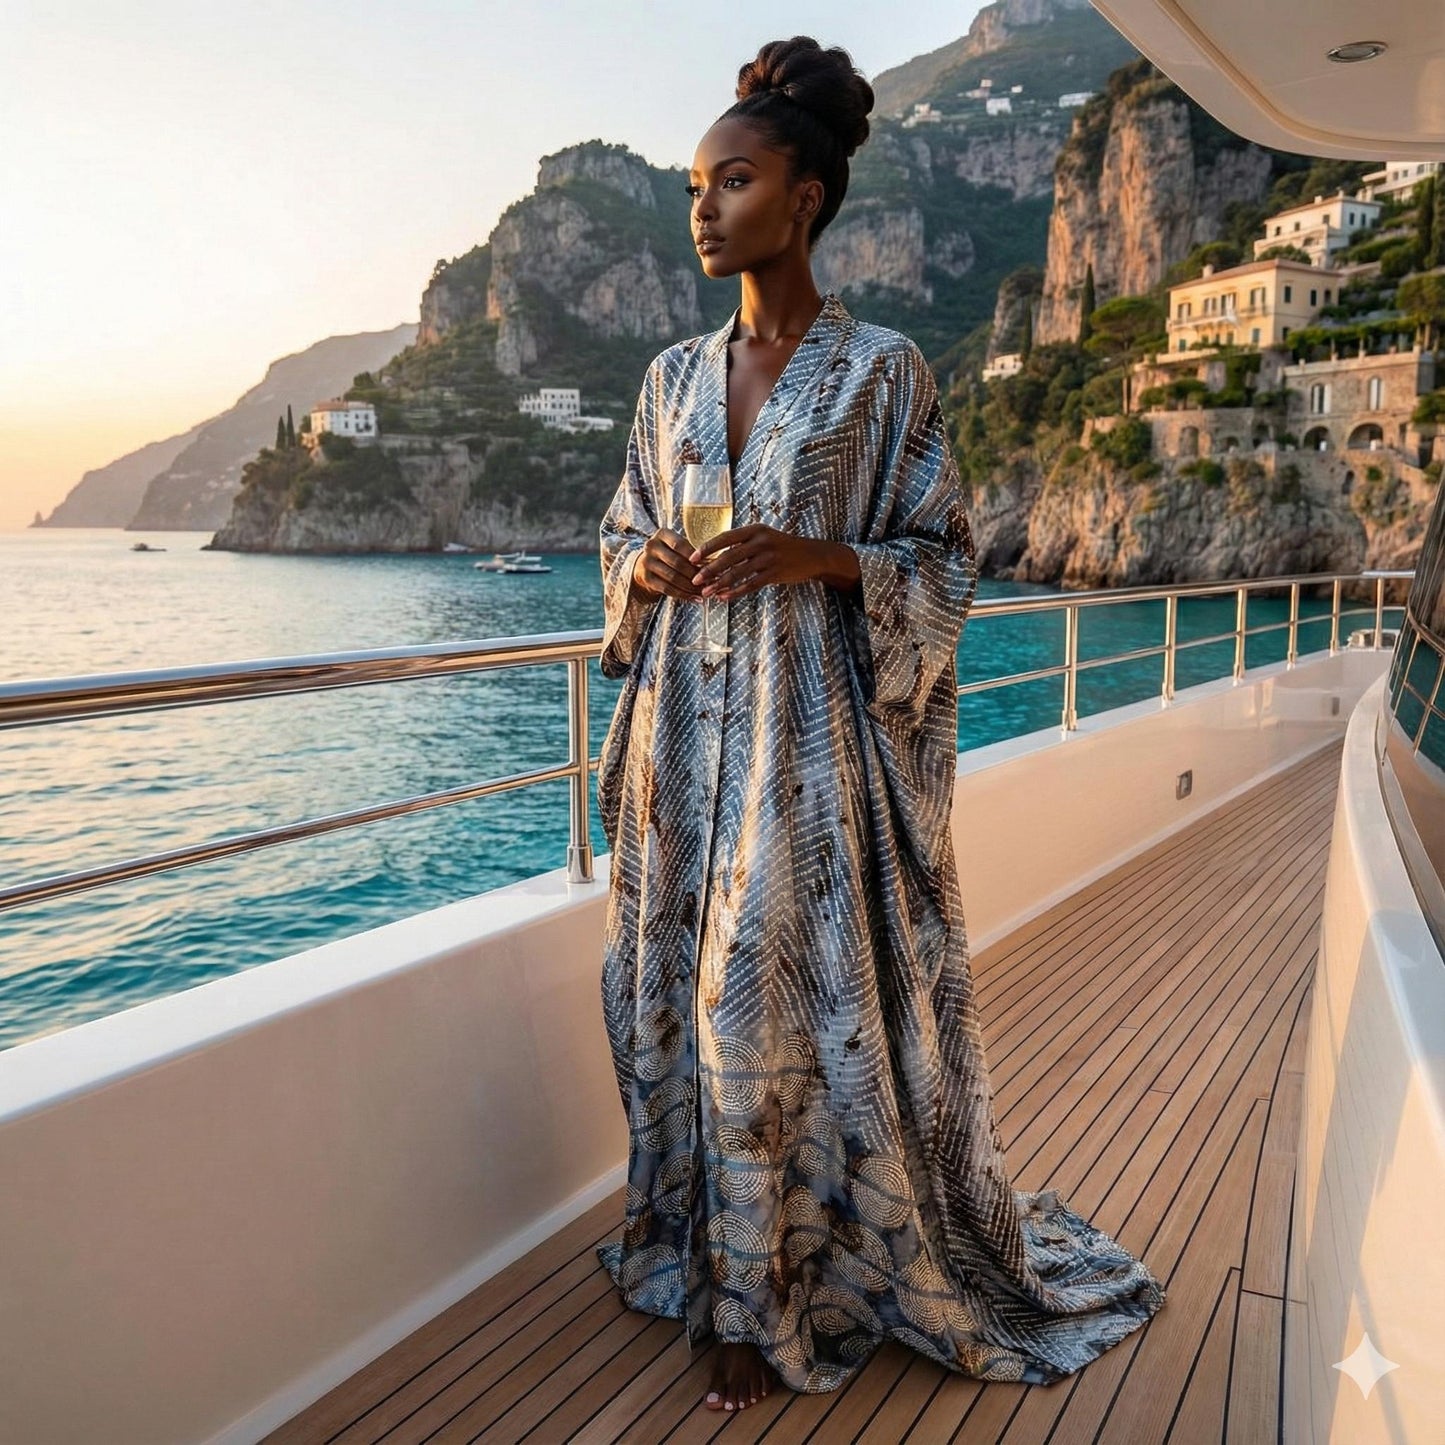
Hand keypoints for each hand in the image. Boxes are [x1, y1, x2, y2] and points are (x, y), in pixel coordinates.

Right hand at [631, 527, 703, 599]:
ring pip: (673, 578)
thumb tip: (713, 565)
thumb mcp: (677, 546)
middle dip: (695, 574)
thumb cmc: (669, 554)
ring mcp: (646, 563)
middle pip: (677, 562)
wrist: (645, 565)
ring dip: (691, 587)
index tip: (710, 565)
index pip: (680, 545)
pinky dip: (684, 595)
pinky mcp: (646, 579)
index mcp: (662, 534)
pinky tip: (695, 598)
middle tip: (710, 581)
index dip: (695, 556)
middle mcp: (651, 546)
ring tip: (704, 591)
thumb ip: (691, 552)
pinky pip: (667, 589)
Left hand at [690, 524, 823, 599]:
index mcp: (754, 530)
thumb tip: (716, 555)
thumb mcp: (764, 537)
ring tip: (707, 593)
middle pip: (728, 557)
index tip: (692, 558)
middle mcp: (760, 542)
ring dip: (719, 585)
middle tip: (695, 580)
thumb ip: (743, 544)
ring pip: (738, 573)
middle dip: (709, 570)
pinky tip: (724, 597)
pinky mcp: (775, 573)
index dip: (707, 548)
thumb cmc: (782, 546)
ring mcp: (768, 558)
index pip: (725, 538)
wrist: (812, 555)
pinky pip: (750, 585)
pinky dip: (735, 592)